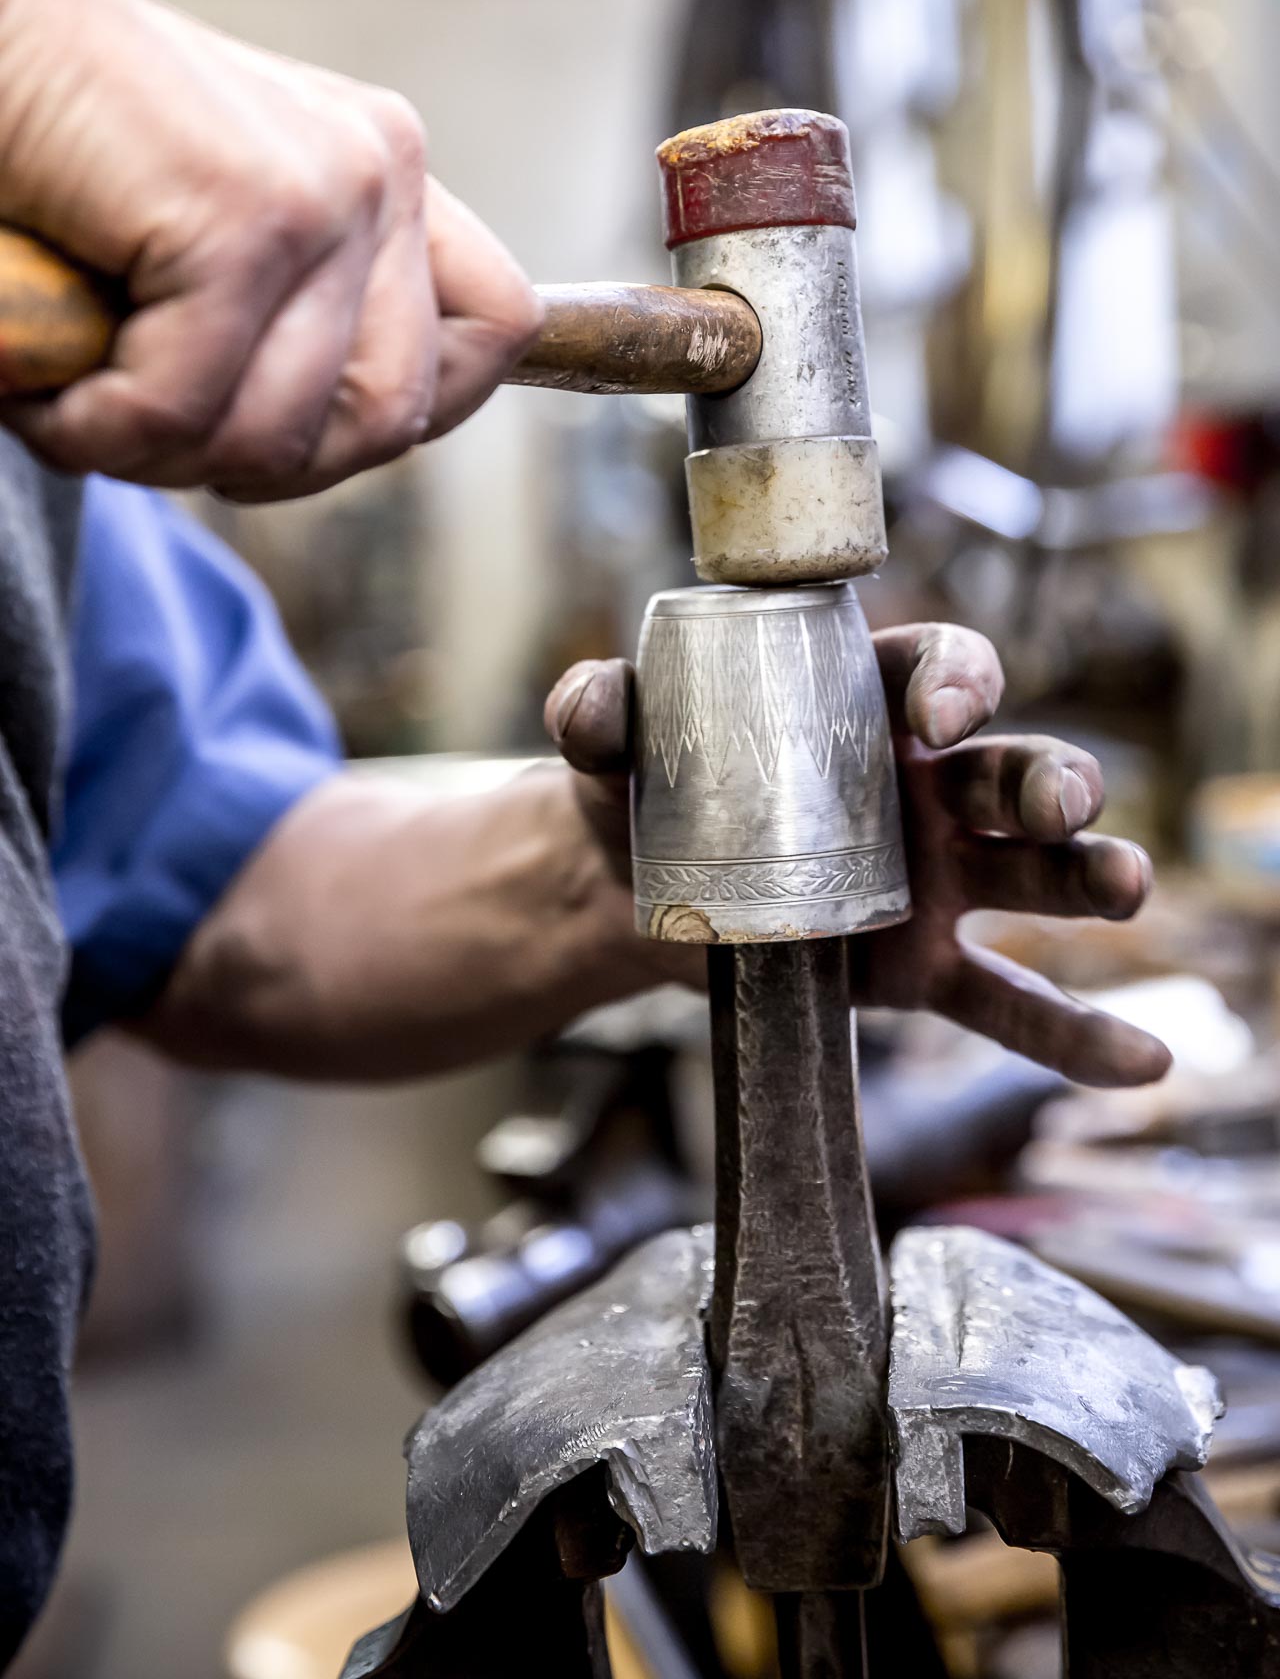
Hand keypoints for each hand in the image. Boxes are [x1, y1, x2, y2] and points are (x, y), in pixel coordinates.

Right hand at [0, 0, 539, 496]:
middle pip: (387, 421)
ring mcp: (321, 188)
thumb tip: (372, 425)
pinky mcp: (239, 214)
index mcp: (382, 170)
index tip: (291, 426)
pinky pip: (179, 409)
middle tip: (145, 418)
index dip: (405, 411)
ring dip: (154, 452)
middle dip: (257, 462)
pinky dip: (90, 427)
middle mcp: (376, 168)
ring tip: (79, 386)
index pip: (494, 330)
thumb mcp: (207, 233)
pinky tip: (41, 375)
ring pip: (278, 437)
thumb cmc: (51, 152)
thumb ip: (301, 308)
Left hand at [544, 623, 1170, 1088]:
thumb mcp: (612, 739)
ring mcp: (934, 880)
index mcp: (864, 704)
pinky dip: (1073, 1036)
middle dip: (1050, 780)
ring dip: (1087, 875)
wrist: (627, 889)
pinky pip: (1007, 1001)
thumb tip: (589, 702)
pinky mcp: (919, 966)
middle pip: (1010, 770)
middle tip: (1060, 804)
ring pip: (1031, 874)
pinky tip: (1139, 1063)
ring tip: (1126, 888)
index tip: (940, 713)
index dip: (958, 680)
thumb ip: (598, 710)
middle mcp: (923, 786)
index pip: (941, 669)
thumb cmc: (640, 784)